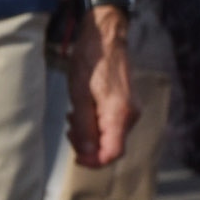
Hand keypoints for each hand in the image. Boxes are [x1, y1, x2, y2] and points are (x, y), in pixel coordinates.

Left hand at [68, 9, 134, 168]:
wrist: (106, 38)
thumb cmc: (90, 62)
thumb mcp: (79, 95)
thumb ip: (83, 125)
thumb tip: (87, 152)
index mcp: (120, 114)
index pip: (113, 153)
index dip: (94, 161)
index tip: (75, 157)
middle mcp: (130, 115)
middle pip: (112, 146)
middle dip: (88, 146)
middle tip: (68, 132)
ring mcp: (130, 109)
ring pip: (111, 136)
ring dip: (90, 134)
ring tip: (72, 119)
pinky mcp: (126, 103)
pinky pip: (113, 124)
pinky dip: (96, 124)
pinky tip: (82, 112)